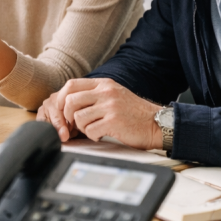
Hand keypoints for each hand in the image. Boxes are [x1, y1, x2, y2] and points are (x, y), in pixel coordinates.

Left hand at [37, 78, 162, 149]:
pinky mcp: (113, 122)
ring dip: (82, 127)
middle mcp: (106, 92)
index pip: (71, 85)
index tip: (63, 110)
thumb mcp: (115, 94)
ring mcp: (110, 107)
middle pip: (70, 101)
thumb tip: (69, 100)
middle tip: (74, 124)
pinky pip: (90, 130)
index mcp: (104, 84)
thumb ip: (95, 94)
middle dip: (68, 116)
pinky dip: (93, 136)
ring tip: (93, 129)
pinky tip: (101, 135)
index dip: (62, 99)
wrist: (157, 124)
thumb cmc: (135, 113)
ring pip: (78, 117)